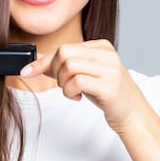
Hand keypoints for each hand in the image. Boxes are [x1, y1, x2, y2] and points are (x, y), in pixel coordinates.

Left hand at [21, 39, 145, 130]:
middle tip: (63, 85)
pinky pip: (77, 82)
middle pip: (64, 53)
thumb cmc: (107, 94)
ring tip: (72, 92)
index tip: (27, 71)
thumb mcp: (86, 74)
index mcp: (101, 47)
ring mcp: (110, 69)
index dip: (43, 61)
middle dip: (55, 72)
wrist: (133, 113)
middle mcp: (107, 54)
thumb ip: (65, 66)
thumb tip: (36, 63)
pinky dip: (70, 91)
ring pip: (69, 67)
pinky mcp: (110, 85)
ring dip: (63, 83)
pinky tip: (77, 97)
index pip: (64, 47)